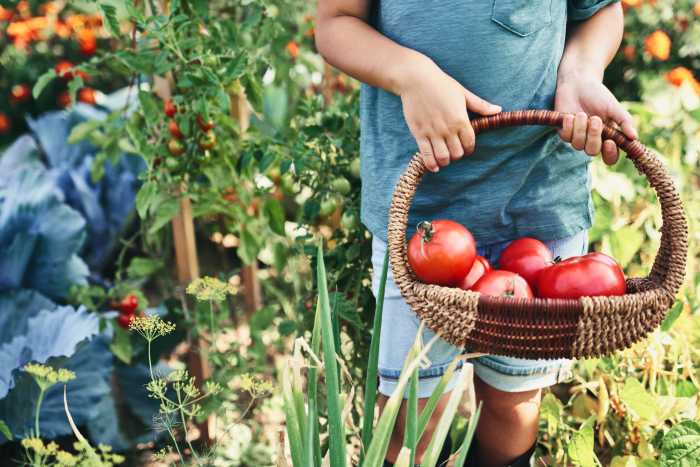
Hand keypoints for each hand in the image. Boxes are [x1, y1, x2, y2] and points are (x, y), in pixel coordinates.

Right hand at [398, 54, 500, 171]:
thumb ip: (480, 105)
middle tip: (453, 151)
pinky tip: (434, 166)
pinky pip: (426, 155)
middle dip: (457, 155)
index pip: (470, 144)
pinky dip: (431, 164)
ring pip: (443, 157)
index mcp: (461, 119)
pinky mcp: (419, 134)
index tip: (465, 147)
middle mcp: (448, 129)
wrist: (416, 79)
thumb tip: (498, 110)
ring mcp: (432, 132)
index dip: (469, 149)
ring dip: (445, 161)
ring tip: (444, 157)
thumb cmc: (441, 84)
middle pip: (457, 154)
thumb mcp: (463, 93)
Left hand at [555, 71, 636, 164]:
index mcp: (607, 137)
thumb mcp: (614, 107)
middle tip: (595, 119)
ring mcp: (577, 137)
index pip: (610, 157)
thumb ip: (624, 121)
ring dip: (580, 129)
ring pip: (578, 145)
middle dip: (593, 137)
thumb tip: (634, 137)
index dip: (609, 154)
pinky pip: (566, 137)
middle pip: (592, 152)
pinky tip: (569, 115)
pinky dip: (568, 126)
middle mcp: (592, 140)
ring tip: (582, 114)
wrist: (578, 83)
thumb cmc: (598, 95)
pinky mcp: (564, 132)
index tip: (610, 142)